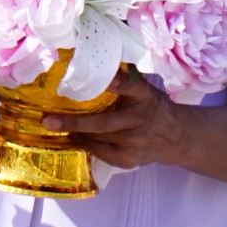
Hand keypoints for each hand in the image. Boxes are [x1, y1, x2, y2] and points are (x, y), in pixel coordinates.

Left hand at [48, 71, 212, 170]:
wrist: (178, 137)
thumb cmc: (150, 108)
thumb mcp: (142, 91)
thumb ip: (121, 83)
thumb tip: (84, 67)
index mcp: (144, 96)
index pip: (134, 87)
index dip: (119, 84)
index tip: (107, 81)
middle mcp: (140, 120)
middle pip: (103, 123)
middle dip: (74, 122)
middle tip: (48, 121)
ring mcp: (136, 143)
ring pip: (97, 138)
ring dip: (76, 132)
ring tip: (57, 125)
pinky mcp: (130, 160)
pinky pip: (100, 152)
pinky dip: (87, 144)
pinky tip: (79, 137)